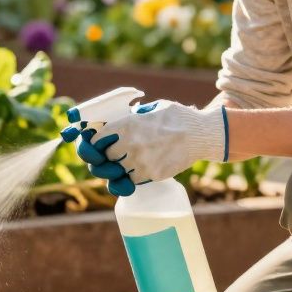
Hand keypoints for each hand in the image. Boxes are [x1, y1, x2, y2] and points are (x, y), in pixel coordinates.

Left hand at [62, 100, 225, 195]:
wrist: (201, 134)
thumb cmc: (176, 118)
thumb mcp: (148, 110)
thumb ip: (129, 118)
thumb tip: (110, 124)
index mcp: (126, 125)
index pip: (94, 140)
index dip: (90, 145)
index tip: (92, 147)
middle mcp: (130, 144)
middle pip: (102, 159)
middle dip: (102, 159)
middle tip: (106, 158)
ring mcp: (140, 161)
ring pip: (114, 172)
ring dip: (114, 170)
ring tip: (121, 165)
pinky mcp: (151, 174)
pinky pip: (130, 181)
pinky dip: (129, 179)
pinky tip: (134, 171)